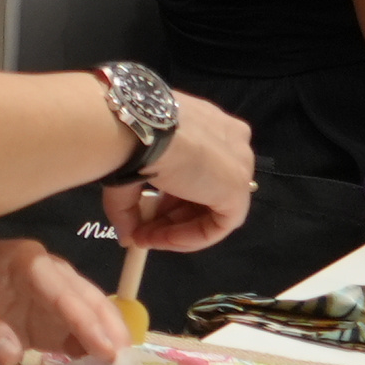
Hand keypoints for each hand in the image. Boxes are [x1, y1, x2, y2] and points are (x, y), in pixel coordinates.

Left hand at [0, 235, 126, 364]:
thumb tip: (12, 357)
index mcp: (28, 262)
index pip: (64, 292)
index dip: (87, 322)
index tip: (107, 349)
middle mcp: (49, 272)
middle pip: (87, 299)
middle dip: (109, 329)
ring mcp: (53, 292)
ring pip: (89, 312)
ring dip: (106, 338)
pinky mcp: (51, 313)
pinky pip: (76, 328)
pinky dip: (91, 346)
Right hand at [111, 91, 253, 250]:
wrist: (139, 129)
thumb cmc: (132, 137)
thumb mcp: (129, 169)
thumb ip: (132, 204)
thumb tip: (126, 237)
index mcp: (209, 124)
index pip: (198, 168)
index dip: (169, 197)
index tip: (142, 212)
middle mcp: (230, 140)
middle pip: (206, 189)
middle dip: (171, 216)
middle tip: (141, 230)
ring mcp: (239, 164)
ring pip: (212, 209)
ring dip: (176, 230)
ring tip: (144, 238)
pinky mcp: (238, 188)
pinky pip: (218, 225)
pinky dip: (190, 237)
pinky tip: (161, 240)